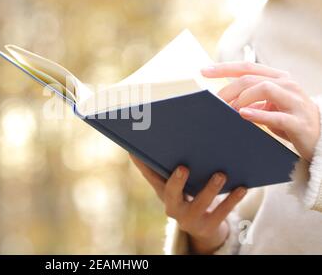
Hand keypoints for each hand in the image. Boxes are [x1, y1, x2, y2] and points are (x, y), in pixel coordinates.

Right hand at [130, 155, 246, 253]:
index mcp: (162, 193)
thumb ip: (156, 169)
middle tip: (183, 167)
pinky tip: (242, 187)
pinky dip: (232, 200)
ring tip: (220, 174)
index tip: (138, 151)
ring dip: (210, 189)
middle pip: (171, 194)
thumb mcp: (170, 185)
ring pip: (200, 203)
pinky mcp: (209, 225)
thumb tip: (135, 149)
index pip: (151, 177)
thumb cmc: (184, 197)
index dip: (144, 165)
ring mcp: (190, 218)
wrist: (202, 228)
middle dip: (176, 182)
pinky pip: (222, 212)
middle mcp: (172, 207)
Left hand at [202, 62, 320, 161]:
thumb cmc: (289, 121)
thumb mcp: (269, 107)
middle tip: (214, 103)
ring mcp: (295, 101)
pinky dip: (258, 114)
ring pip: (264, 88)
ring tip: (230, 110)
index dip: (224, 68)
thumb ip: (250, 100)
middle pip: (250, 79)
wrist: (320, 140)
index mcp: (278, 78)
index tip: (203, 71)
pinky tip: (244, 115)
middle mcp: (287, 84)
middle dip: (227, 90)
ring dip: (242, 98)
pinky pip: (276, 115)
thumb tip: (224, 101)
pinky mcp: (299, 121)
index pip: (247, 66)